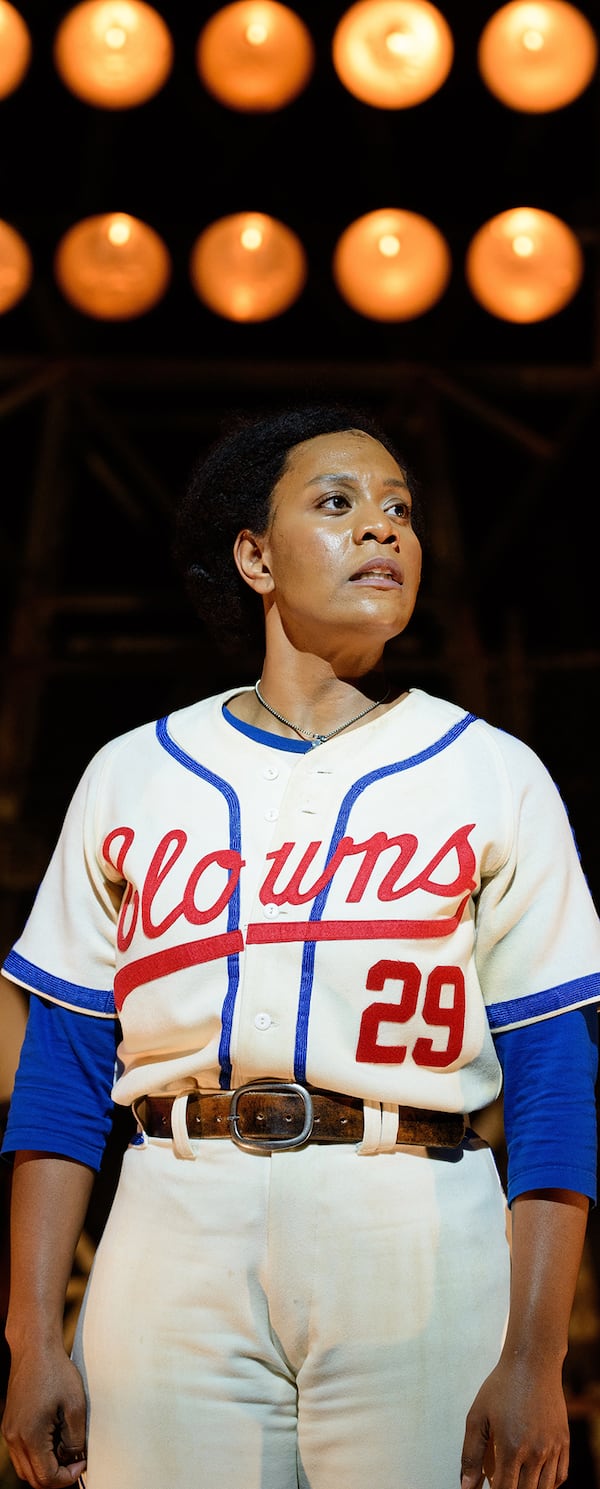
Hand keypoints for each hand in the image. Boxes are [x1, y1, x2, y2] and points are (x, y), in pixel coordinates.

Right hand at [1, 1344, 86, 1487]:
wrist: (35, 1349)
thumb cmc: (57, 1372)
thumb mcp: (76, 1406)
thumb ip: (76, 1439)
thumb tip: (76, 1459)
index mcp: (30, 1436)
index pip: (47, 1477)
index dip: (68, 1477)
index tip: (82, 1463)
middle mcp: (14, 1438)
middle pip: (33, 1479)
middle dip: (56, 1477)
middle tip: (75, 1460)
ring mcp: (8, 1432)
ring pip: (25, 1468)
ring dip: (45, 1467)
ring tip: (65, 1447)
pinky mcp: (9, 1425)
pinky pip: (21, 1453)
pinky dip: (36, 1455)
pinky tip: (53, 1437)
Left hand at [460, 1356, 569, 1488]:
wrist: (533, 1363)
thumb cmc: (502, 1386)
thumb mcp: (477, 1416)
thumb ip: (470, 1454)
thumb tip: (466, 1486)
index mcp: (511, 1448)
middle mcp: (535, 1452)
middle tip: (501, 1483)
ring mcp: (553, 1448)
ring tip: (517, 1482)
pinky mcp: (564, 1441)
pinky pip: (560, 1476)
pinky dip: (549, 1485)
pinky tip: (536, 1479)